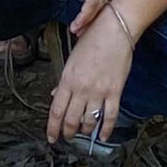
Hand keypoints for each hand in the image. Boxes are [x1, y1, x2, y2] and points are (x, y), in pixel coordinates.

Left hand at [47, 6, 137, 147]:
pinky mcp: (115, 91)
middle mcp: (81, 88)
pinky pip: (109, 116)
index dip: (52, 128)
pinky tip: (103, 136)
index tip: (51, 137)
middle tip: (67, 137)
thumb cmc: (92, 39)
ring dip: (85, 131)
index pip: (56, 110)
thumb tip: (55, 94)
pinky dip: (106, 129)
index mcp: (68, 79)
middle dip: (68, 132)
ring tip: (83, 133)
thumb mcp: (72, 58)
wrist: (115, 29)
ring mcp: (98, 91)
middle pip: (71, 119)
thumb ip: (63, 80)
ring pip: (89, 121)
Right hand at [52, 0, 114, 35]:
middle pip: (106, 0)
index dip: (98, 4)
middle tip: (87, 30)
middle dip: (97, 16)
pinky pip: (92, 2)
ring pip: (100, 5)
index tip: (89, 16)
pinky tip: (79, 23)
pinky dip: (86, 15)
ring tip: (80, 31)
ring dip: (90, 20)